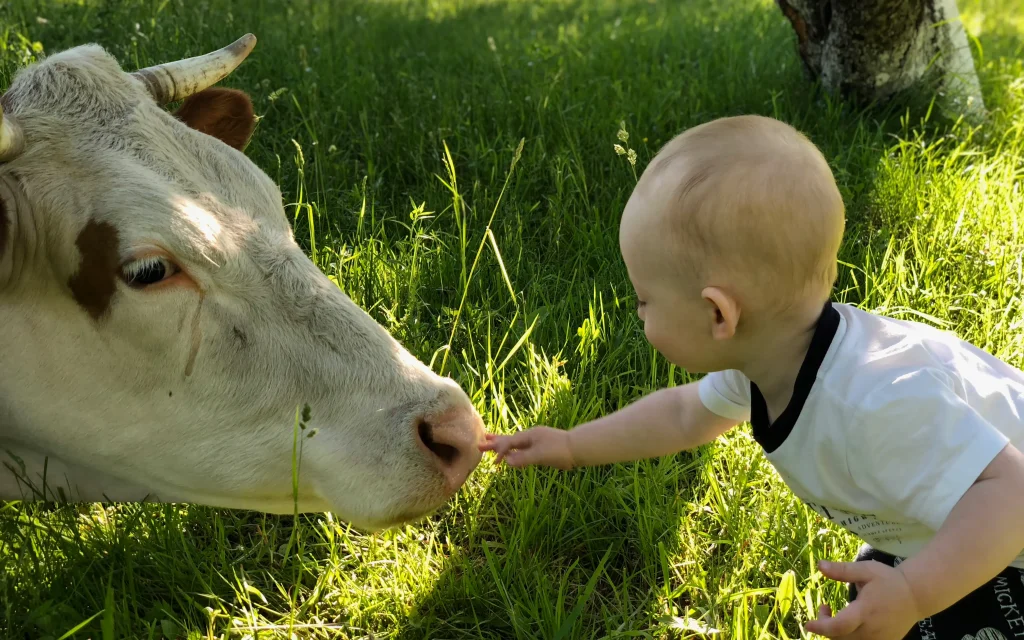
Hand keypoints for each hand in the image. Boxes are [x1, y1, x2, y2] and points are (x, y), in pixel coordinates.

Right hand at [478, 427, 575, 469]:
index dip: (500, 451)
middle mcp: (531, 436)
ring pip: (515, 443)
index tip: (494, 462)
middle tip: (479, 445)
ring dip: (502, 445)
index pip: (510, 443)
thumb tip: (506, 461)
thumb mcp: (541, 456)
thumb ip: (523, 458)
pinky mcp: (541, 449)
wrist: (579, 448)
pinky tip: (510, 454)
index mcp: (529, 435)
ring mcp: (536, 442)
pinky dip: (513, 450)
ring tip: (490, 441)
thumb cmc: (560, 451)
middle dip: (494, 443)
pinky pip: (522, 449)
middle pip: (509, 440)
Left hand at [805, 560, 922, 638]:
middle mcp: (872, 630)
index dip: (821, 627)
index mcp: (866, 611)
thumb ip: (842, 570)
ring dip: (835, 632)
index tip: (808, 624)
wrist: (915, 596)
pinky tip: (849, 624)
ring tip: (835, 615)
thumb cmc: (889, 580)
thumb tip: (819, 565)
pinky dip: (848, 636)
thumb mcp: (866, 570)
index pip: (839, 627)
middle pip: (840, 637)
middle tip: (825, 607)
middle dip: (825, 625)